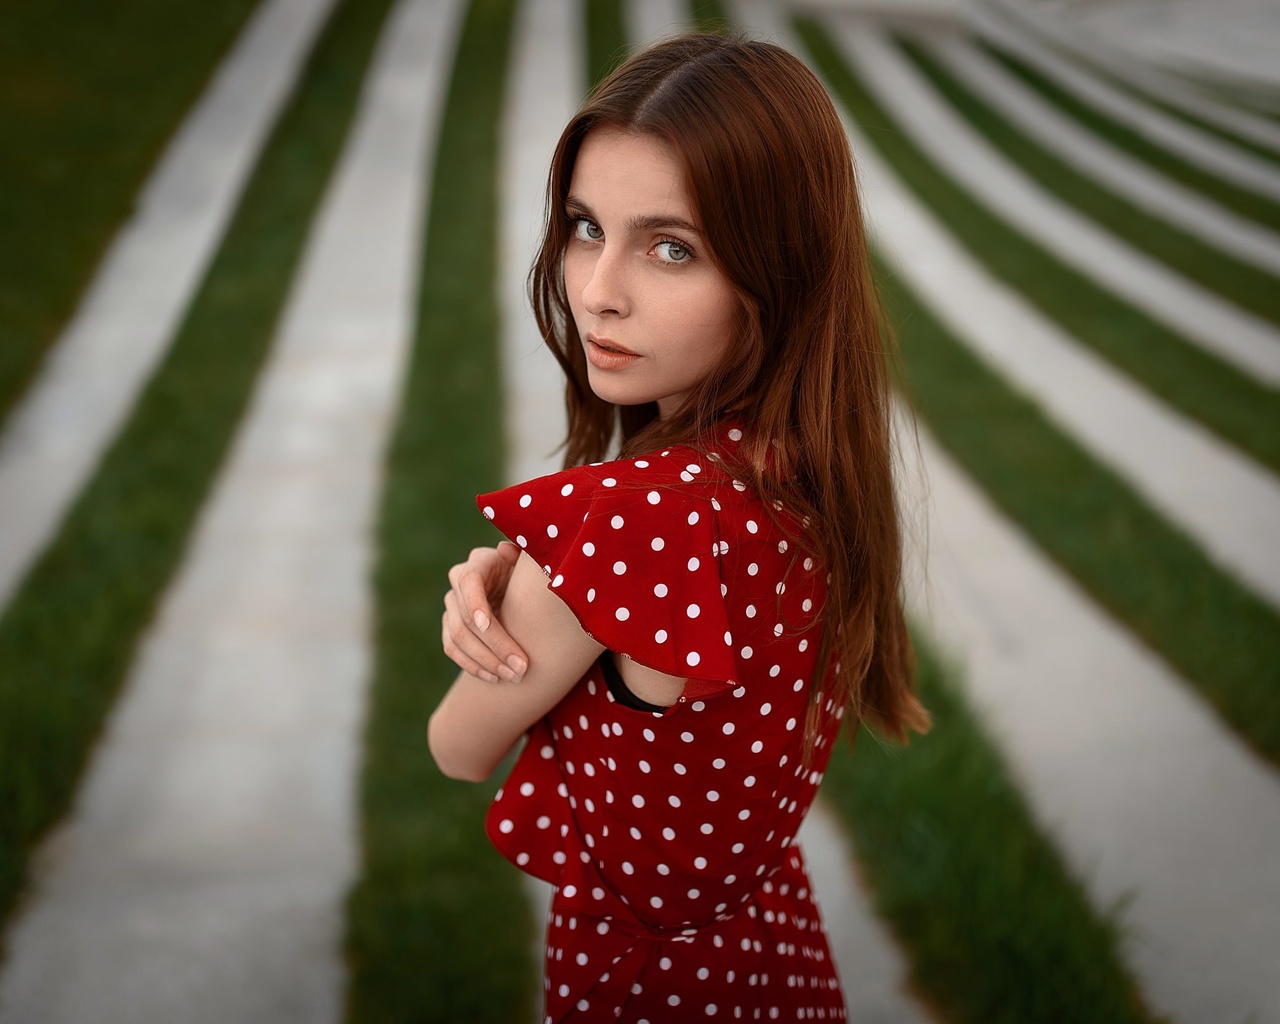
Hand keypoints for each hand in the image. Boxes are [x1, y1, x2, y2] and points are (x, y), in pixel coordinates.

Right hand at [442, 542, 528, 682]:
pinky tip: (494, 678)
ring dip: (484, 661)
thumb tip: (505, 549)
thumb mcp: (530, 563)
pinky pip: (453, 649)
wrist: (521, 588)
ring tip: (512, 677)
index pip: (468, 583)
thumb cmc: (530, 574)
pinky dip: (472, 666)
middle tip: (520, 667)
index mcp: (478, 563)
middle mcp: (458, 584)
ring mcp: (452, 606)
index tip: (487, 625)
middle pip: (465, 618)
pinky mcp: (450, 627)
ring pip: (457, 638)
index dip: (475, 604)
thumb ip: (523, 556)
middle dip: (494, 645)